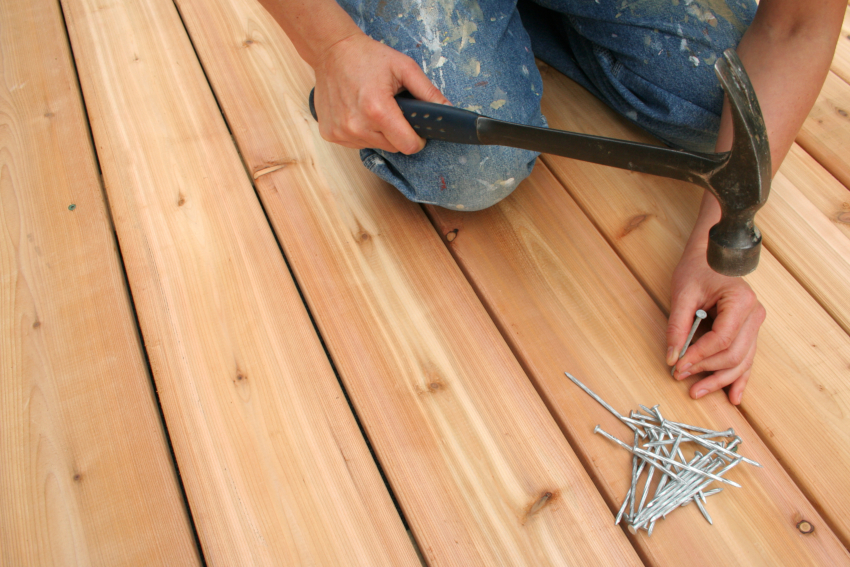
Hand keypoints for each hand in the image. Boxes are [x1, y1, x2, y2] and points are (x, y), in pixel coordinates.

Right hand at [313, 33, 448, 153]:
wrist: (332, 51)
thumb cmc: (368, 56)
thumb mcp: (405, 68)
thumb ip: (428, 92)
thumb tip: (448, 110)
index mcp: (377, 109)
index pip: (408, 146)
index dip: (417, 139)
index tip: (416, 129)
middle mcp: (357, 125)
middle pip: (393, 147)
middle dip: (398, 133)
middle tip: (393, 109)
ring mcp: (342, 132)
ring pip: (376, 146)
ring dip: (380, 133)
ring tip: (373, 107)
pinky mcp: (331, 134)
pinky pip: (358, 143)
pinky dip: (363, 132)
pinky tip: (359, 112)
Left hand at [667, 233, 765, 404]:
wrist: (713, 255)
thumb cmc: (698, 269)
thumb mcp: (682, 294)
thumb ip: (678, 326)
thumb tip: (672, 358)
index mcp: (741, 301)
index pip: (722, 339)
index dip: (700, 356)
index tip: (679, 366)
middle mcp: (754, 315)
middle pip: (734, 354)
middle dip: (708, 371)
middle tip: (682, 378)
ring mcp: (755, 324)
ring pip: (742, 361)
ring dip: (720, 380)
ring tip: (697, 392)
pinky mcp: (749, 331)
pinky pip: (747, 359)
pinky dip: (739, 378)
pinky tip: (733, 397)